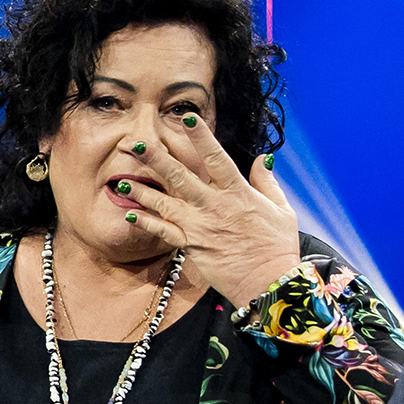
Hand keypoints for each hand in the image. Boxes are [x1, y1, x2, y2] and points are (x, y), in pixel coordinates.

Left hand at [127, 120, 298, 309]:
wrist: (269, 284)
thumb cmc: (278, 247)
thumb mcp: (281, 210)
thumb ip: (266, 182)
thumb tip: (261, 158)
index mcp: (238, 193)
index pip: (216, 158)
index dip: (201, 137)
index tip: (186, 118)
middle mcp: (215, 206)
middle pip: (181, 176)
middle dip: (157, 159)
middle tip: (135, 144)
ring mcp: (200, 226)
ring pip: (165, 203)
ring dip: (143, 190)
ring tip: (122, 179)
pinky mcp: (192, 247)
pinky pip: (164, 232)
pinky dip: (146, 223)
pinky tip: (130, 214)